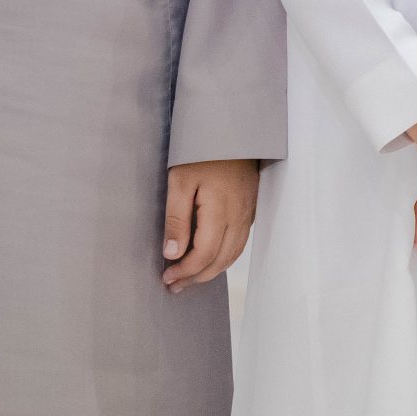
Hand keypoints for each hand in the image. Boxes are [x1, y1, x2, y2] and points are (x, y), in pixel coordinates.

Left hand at [163, 159, 258, 293]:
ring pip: (233, 254)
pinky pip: (239, 243)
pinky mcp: (250, 208)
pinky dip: (224, 258)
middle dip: (196, 277)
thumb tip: (172, 254)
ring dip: (211, 271)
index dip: (185, 271)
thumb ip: (176, 219)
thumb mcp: (179, 181)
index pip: (204, 254)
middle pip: (221, 260)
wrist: (232, 129)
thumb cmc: (201, 151)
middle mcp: (239, 216)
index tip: (166, 276)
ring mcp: (248, 213)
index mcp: (220, 211)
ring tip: (189, 278)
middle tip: (174, 285)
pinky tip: (209, 258)